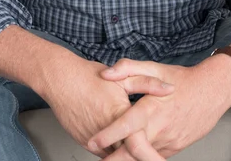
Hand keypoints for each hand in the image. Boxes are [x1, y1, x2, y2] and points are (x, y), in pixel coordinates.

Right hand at [42, 49, 174, 157]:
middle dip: (140, 156)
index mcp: (121, 119)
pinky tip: (119, 142)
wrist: (60, 80)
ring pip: (115, 155)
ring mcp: (94, 142)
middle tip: (153, 154)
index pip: (140, 147)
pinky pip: (103, 152)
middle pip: (128, 156)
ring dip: (126, 154)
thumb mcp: (123, 77)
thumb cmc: (90, 77)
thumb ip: (149, 84)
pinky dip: (112, 149)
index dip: (153, 157)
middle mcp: (108, 135)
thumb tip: (170, 89)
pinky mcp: (84, 142)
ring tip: (138, 149)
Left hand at [88, 56, 230, 159]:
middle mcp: (159, 128)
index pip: (125, 125)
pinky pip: (154, 156)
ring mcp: (168, 140)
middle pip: (132, 151)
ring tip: (111, 157)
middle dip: (114, 159)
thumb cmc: (182, 79)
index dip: (107, 135)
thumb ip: (128, 68)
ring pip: (143, 157)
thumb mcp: (154, 68)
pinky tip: (132, 154)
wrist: (213, 91)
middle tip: (99, 158)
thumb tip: (106, 73)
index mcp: (151, 108)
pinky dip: (142, 158)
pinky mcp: (175, 147)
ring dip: (127, 159)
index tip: (92, 141)